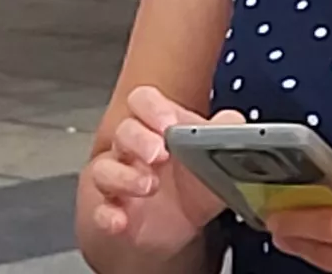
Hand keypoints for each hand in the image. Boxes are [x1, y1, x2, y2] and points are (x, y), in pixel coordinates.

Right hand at [80, 85, 232, 263]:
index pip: (143, 101)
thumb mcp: (216, 160)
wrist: (177, 230)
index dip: (152, 108)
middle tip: (158, 154)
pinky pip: (99, 210)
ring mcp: (120, 179)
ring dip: (124, 177)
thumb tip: (232, 120)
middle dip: (139, 139)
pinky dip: (106, 215)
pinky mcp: (112, 211)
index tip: (168, 124)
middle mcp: (135, 149)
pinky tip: (120, 220)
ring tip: (148, 187)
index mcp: (159, 128)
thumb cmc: (191, 186)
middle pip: (124, 130)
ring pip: (105, 168)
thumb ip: (226, 135)